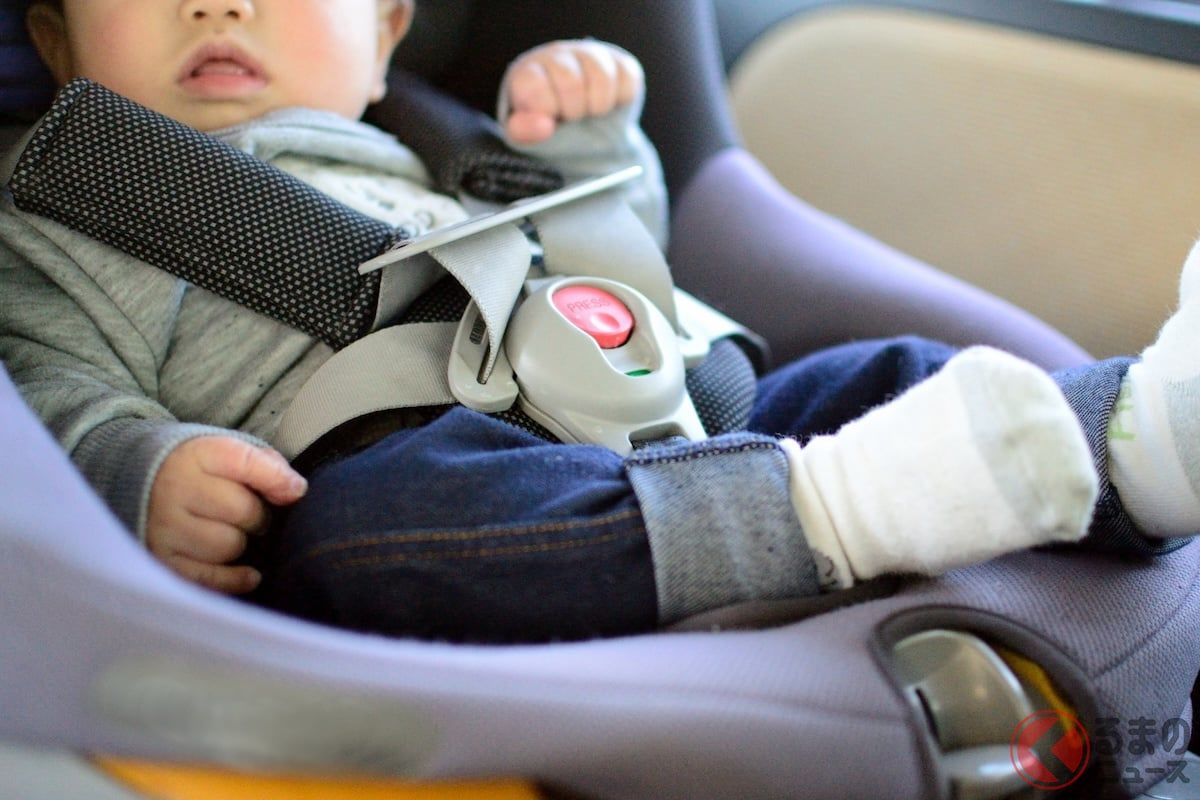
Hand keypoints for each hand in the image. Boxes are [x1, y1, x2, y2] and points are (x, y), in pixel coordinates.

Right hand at [146, 436, 307, 594]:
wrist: (139, 484)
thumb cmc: (200, 473)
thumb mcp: (227, 454)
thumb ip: (265, 465)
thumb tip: (295, 490)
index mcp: (196, 455)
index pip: (246, 463)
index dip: (277, 479)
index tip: (295, 492)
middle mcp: (175, 488)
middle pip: (243, 511)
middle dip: (258, 517)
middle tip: (252, 517)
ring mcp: (164, 526)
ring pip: (229, 546)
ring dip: (240, 544)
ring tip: (232, 534)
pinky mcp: (160, 559)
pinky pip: (209, 578)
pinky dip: (234, 579)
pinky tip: (249, 574)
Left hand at [503, 40, 643, 143]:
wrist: (586, 137)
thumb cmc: (550, 133)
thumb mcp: (527, 138)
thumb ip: (524, 132)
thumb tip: (544, 126)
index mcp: (527, 72)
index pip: (534, 86)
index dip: (547, 111)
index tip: (549, 120)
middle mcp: (557, 55)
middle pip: (570, 81)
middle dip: (574, 111)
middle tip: (572, 118)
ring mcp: (590, 54)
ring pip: (601, 76)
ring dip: (598, 107)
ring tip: (589, 113)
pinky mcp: (620, 62)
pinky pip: (627, 79)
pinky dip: (621, 100)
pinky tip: (608, 105)